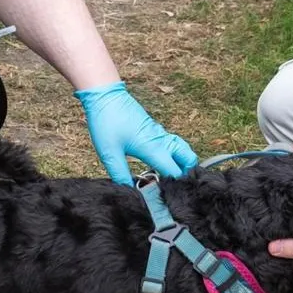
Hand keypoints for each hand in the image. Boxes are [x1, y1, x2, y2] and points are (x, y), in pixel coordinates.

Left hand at [75, 81, 198, 184]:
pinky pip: (172, 143)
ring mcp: (159, 133)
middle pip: (187, 158)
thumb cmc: (107, 121)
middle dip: (187, 172)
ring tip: (171, 175)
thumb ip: (120, 174)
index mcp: (153, 148)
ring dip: (182, 162)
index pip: (174, 171)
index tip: (171, 196)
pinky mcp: (154, 129)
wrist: (105, 95)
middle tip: (176, 185)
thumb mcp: (109, 153)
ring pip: (182, 149)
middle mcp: (161, 140)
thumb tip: (129, 190)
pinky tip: (161, 161)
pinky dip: (174, 154)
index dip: (175, 185)